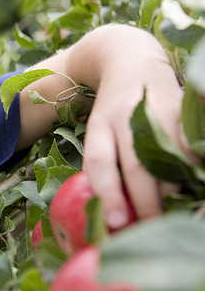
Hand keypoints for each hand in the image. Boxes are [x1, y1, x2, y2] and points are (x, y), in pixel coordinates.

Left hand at [80, 27, 185, 227]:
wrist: (132, 61)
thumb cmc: (110, 111)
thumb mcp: (96, 133)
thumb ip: (101, 167)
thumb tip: (112, 215)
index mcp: (99, 124)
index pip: (100, 163)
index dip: (108, 194)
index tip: (116, 223)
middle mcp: (129, 116)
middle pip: (139, 166)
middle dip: (145, 204)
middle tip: (148, 230)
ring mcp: (161, 111)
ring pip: (171, 161)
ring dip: (172, 193)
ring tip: (169, 217)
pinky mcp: (186, 110)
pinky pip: (193, 149)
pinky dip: (192, 172)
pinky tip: (189, 190)